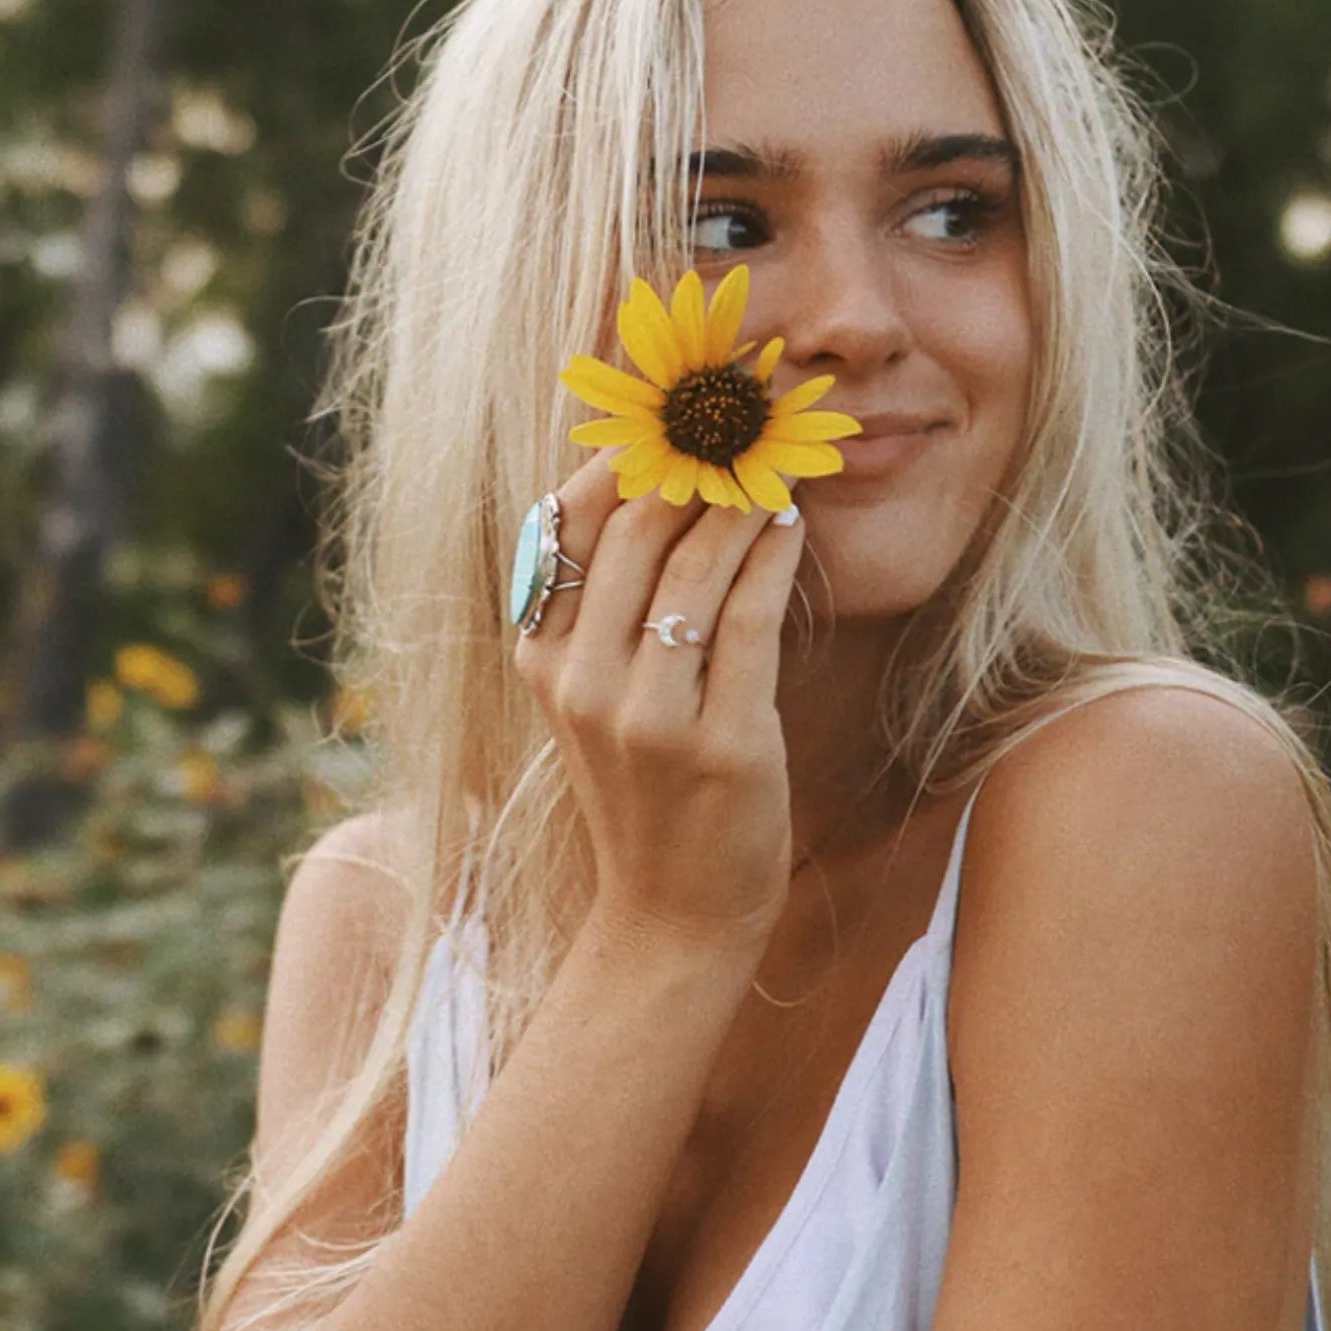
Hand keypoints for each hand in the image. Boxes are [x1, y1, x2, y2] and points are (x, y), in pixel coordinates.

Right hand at [513, 446, 804, 948]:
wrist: (671, 914)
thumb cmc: (644, 790)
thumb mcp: (593, 696)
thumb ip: (602, 604)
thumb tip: (646, 483)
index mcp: (539, 658)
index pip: (566, 523)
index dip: (620, 457)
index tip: (671, 415)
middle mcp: (580, 682)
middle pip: (634, 530)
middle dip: (693, 466)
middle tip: (740, 425)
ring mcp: (647, 716)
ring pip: (695, 566)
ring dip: (742, 502)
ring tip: (773, 467)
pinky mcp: (720, 743)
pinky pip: (749, 618)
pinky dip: (773, 556)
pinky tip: (791, 523)